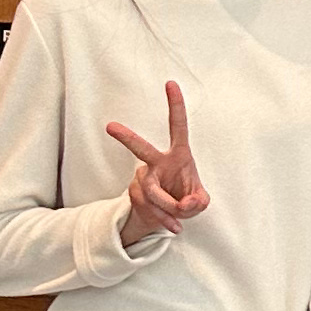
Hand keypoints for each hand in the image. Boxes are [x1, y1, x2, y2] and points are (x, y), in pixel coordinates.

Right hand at [108, 81, 209, 238]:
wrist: (168, 217)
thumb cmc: (187, 199)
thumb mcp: (200, 202)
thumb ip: (197, 202)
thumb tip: (185, 204)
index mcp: (179, 155)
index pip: (178, 127)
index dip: (175, 106)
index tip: (171, 83)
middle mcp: (157, 162)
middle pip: (141, 149)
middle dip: (126, 138)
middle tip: (110, 126)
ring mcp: (144, 177)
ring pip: (152, 191)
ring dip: (169, 208)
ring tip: (179, 217)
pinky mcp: (136, 193)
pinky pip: (149, 207)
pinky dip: (165, 220)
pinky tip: (174, 227)